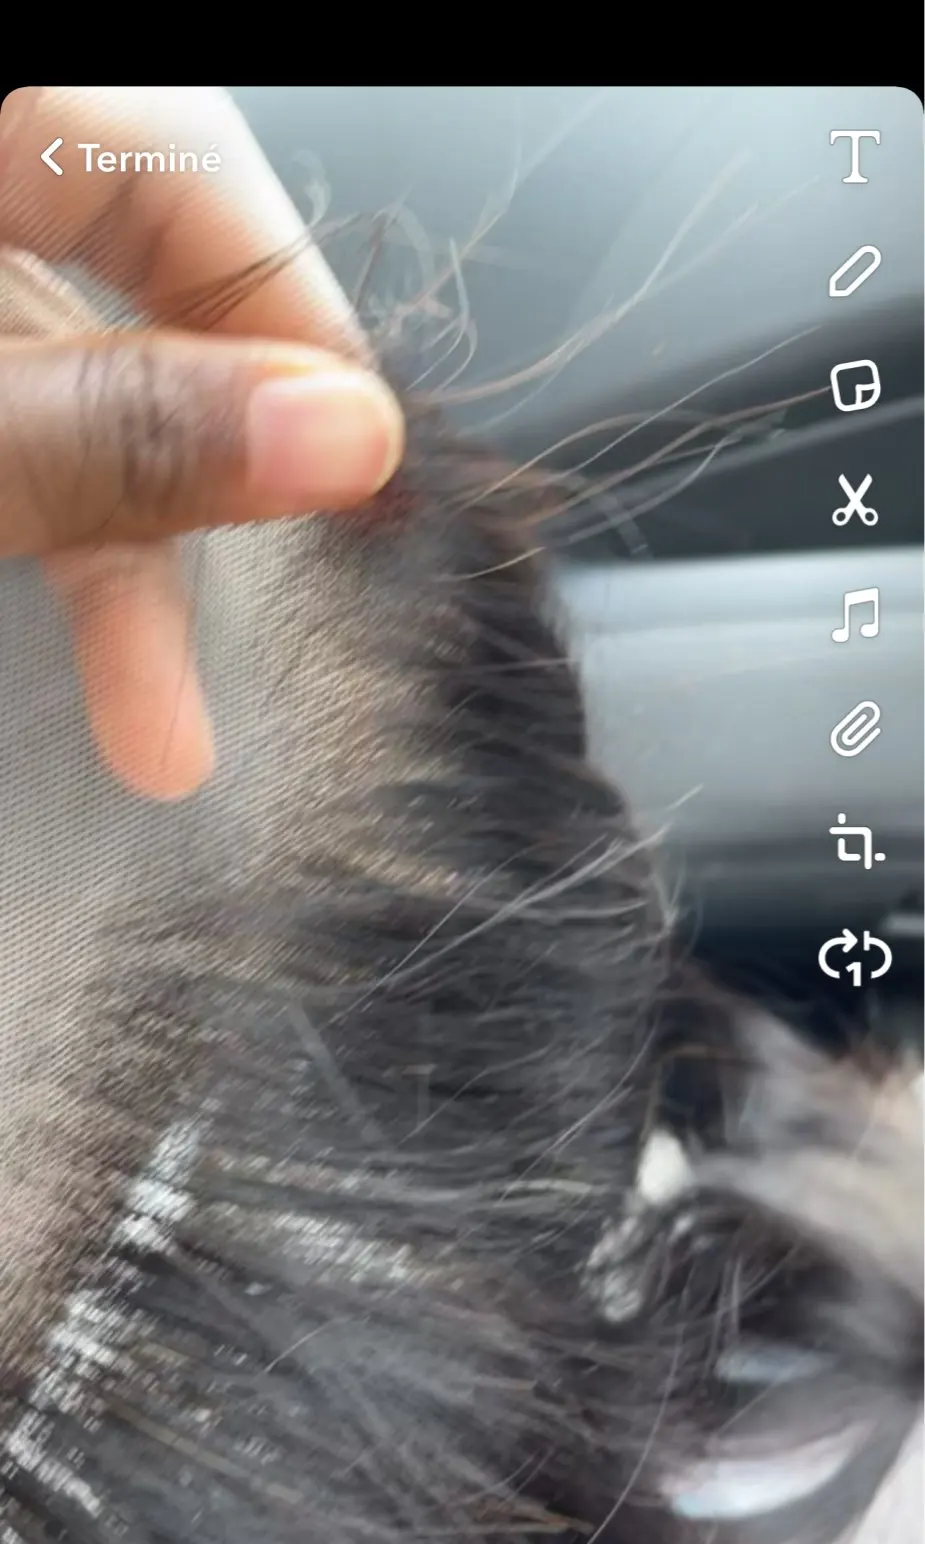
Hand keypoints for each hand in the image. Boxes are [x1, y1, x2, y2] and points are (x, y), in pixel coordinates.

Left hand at [0, 87, 404, 798]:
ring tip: (166, 734)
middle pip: (153, 301)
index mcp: (6, 104)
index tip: (369, 495)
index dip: (301, 343)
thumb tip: (345, 440)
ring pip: (79, 392)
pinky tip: (105, 676)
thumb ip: (125, 433)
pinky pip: (19, 425)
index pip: (207, 180)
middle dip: (205, 498)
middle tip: (290, 625)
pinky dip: (53, 531)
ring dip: (125, 564)